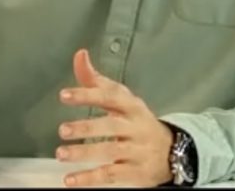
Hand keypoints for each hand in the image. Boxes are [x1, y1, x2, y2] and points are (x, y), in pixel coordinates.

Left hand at [56, 49, 173, 186]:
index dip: (87, 94)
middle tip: (63, 130)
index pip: (109, 96)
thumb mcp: (121, 99)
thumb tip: (80, 55)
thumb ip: (96, 80)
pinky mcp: (135, 172)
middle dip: (86, 127)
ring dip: (84, 153)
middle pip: (111, 125)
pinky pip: (111, 175)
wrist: (172, 151)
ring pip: (110, 151)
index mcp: (131, 105)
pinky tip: (71, 180)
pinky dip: (90, 178)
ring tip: (62, 153)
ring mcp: (137, 150)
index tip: (64, 95)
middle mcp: (135, 127)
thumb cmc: (137, 121)